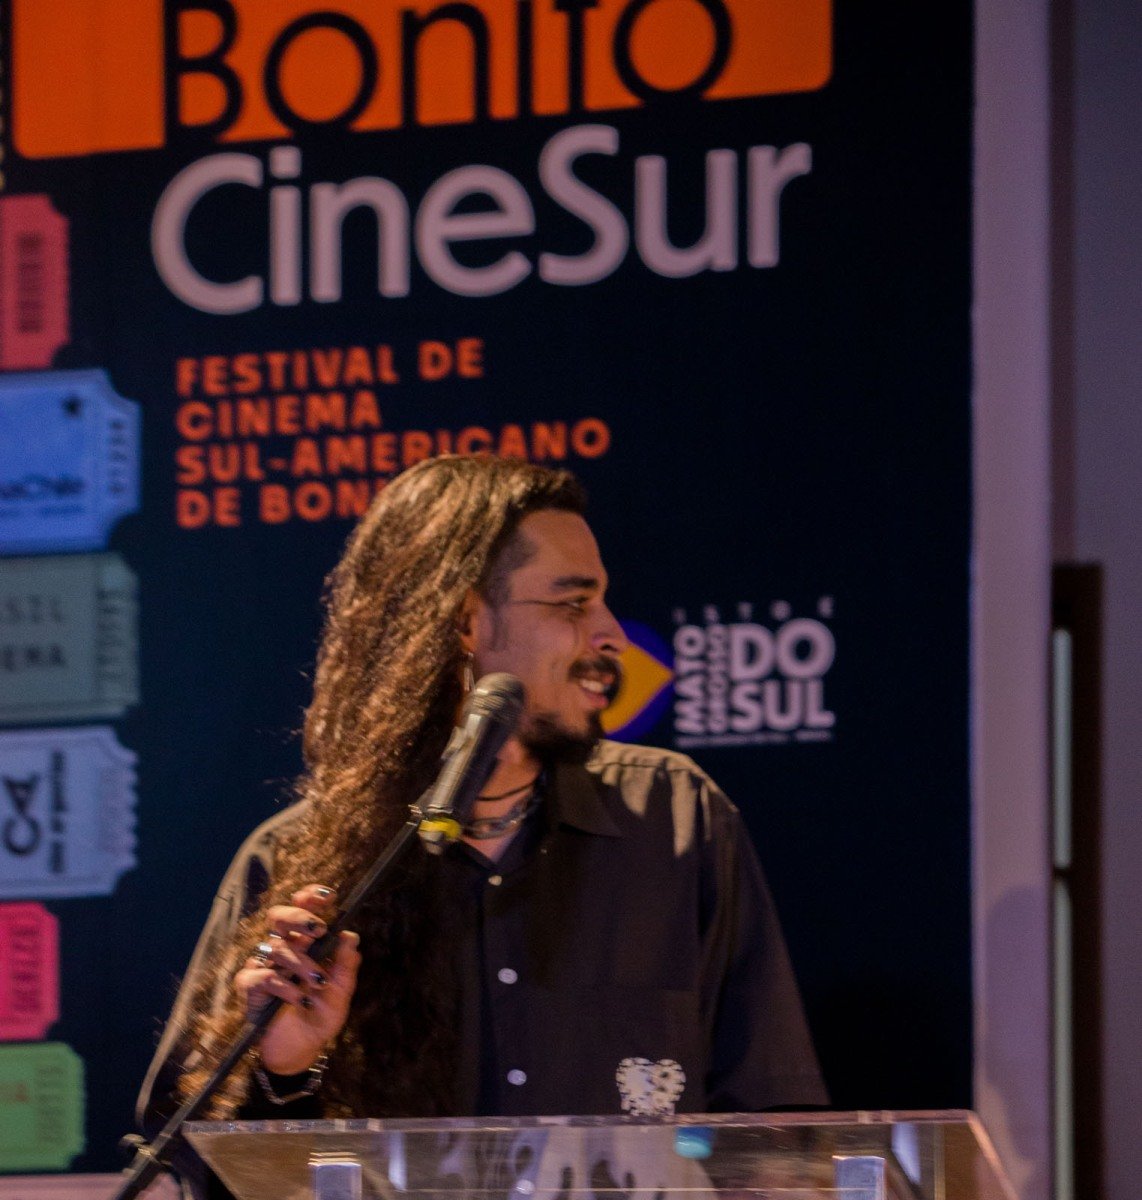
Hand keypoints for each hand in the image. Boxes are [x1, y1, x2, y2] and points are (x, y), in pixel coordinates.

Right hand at [234, 884, 360, 1074]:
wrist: (302, 1050)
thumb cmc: (321, 1015)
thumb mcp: (342, 991)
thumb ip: (347, 964)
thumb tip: (350, 935)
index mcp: (304, 943)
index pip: (301, 910)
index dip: (310, 897)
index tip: (329, 896)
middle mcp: (281, 949)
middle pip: (278, 916)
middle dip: (299, 917)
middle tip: (319, 930)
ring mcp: (264, 965)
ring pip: (276, 947)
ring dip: (302, 963)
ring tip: (318, 983)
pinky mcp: (251, 987)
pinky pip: (263, 976)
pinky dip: (286, 987)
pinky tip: (302, 1000)